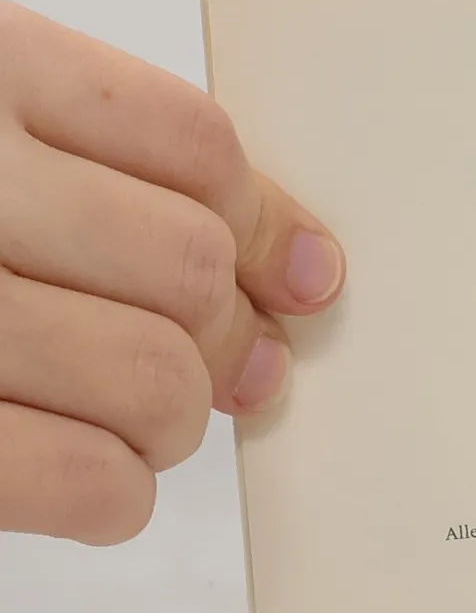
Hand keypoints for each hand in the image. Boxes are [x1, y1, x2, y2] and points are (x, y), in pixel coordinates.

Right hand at [0, 0, 343, 543]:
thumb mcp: (2, 122)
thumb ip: (110, 163)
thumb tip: (306, 272)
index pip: (195, 150)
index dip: (270, 230)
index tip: (307, 279)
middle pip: (190, 271)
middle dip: (226, 338)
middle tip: (228, 368)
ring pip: (156, 384)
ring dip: (170, 420)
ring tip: (130, 415)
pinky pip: (92, 484)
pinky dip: (114, 490)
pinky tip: (84, 468)